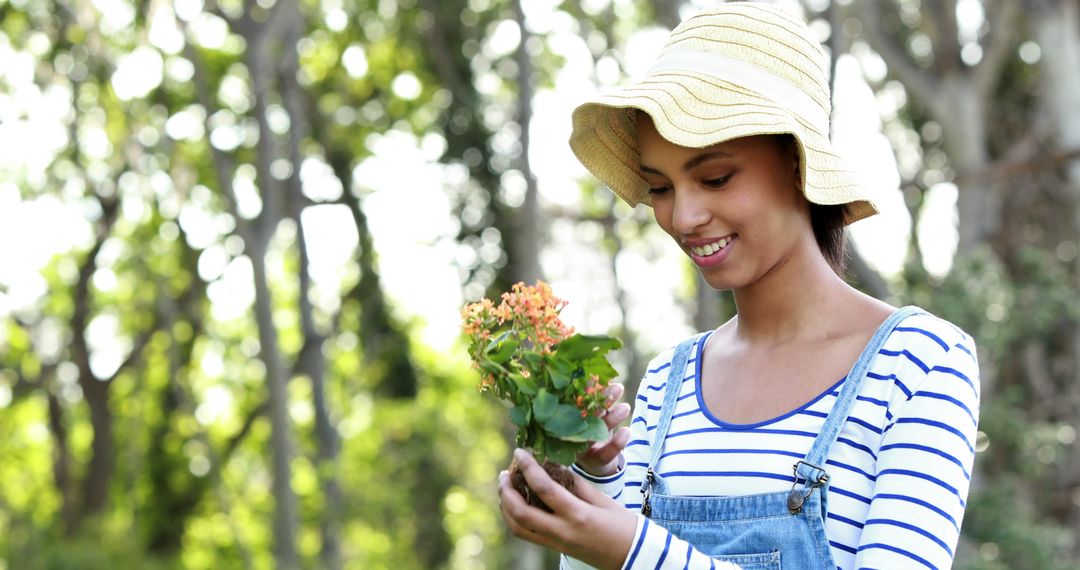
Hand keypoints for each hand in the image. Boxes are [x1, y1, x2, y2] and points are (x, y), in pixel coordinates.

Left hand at [499, 448, 636, 569]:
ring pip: (518, 528)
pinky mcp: (555, 549)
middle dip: (506, 491)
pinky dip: (515, 518)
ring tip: (506, 488)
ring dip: (506, 506)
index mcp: (577, 514)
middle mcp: (562, 531)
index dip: (527, 467)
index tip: (519, 452)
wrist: (631, 557)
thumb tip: (552, 466)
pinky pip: (526, 534)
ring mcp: (557, 543)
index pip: (543, 487)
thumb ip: (575, 484)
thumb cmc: (622, 525)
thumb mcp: (602, 499)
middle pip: (521, 513)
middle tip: (504, 474)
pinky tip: (516, 504)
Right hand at [575, 382, 631, 476]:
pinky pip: (605, 452)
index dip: (584, 389)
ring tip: (626, 407)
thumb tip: (599, 371)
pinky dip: (617, 442)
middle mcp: (570, 431)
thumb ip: (590, 395)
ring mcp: (581, 447)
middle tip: (618, 388)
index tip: (594, 377)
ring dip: (612, 418)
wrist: (595, 459)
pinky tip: (626, 431)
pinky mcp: (594, 460)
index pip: (574, 400)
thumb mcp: (588, 410)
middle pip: (584, 414)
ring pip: (596, 431)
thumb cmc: (591, 427)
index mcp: (567, 417)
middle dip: (601, 401)